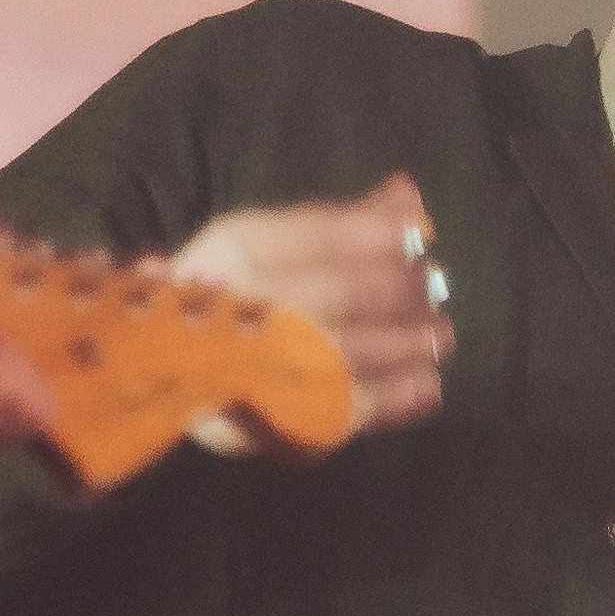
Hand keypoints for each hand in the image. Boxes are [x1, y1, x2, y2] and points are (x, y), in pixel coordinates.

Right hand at [171, 178, 452, 447]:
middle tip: (434, 288)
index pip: (313, 234)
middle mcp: (238, 305)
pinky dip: (393, 399)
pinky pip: (344, 409)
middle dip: (396, 290)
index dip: (374, 233)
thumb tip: (409, 194)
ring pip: (344, 351)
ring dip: (403, 344)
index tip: (420, 234)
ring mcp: (253, 367)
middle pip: (335, 291)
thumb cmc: (239, 300)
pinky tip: (429, 386)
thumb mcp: (278, 248)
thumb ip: (346, 221)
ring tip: (440, 337)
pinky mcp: (275, 421)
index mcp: (230, 253)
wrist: (174, 378)